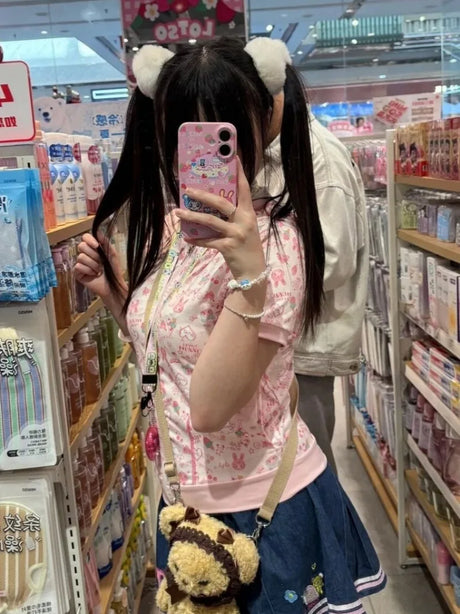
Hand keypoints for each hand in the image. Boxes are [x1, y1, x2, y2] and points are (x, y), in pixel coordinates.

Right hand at [75, 233, 125, 298]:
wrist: (114, 285)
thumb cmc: (114, 270)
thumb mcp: (112, 254)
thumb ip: (106, 242)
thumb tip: (98, 231)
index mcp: (93, 249)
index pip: (85, 237)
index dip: (89, 239)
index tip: (96, 245)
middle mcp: (85, 254)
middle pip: (81, 246)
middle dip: (93, 254)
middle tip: (101, 262)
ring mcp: (80, 263)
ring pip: (81, 257)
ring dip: (93, 264)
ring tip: (99, 270)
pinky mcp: (77, 273)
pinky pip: (78, 266)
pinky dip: (88, 271)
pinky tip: (94, 275)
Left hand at [174, 158, 265, 280]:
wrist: (255, 272)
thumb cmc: (248, 247)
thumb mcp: (246, 228)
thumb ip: (234, 216)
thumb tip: (212, 204)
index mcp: (248, 213)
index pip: (244, 189)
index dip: (239, 173)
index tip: (233, 158)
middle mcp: (244, 221)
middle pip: (222, 203)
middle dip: (203, 195)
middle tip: (188, 189)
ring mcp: (236, 234)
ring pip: (211, 221)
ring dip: (192, 216)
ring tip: (178, 212)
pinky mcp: (228, 247)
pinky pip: (208, 242)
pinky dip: (197, 240)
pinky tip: (186, 238)